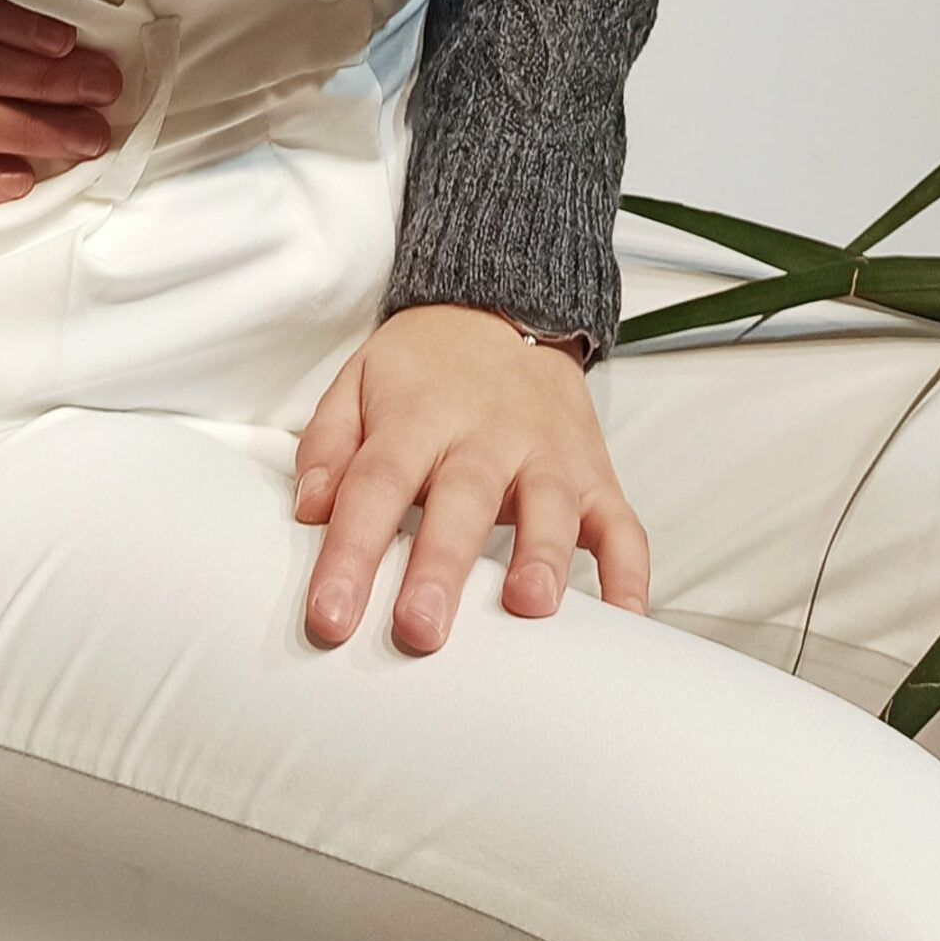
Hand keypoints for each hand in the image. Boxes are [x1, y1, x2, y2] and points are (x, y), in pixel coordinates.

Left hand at [291, 303, 649, 653]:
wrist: (504, 309)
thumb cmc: (424, 368)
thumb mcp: (357, 382)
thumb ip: (328, 444)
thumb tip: (310, 509)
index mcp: (418, 417)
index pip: (377, 484)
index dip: (351, 552)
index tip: (331, 615)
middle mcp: (486, 436)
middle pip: (462, 501)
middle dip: (441, 568)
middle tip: (419, 630)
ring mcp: (547, 455)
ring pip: (550, 507)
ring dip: (542, 557)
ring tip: (529, 607)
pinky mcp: (594, 474)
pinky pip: (622, 527)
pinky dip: (629, 574)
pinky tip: (623, 619)